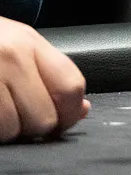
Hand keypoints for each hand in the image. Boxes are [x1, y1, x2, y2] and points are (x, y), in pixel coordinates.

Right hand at [0, 19, 88, 142]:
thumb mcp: (20, 44)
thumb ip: (51, 74)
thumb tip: (79, 110)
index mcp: (29, 43)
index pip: (70, 86)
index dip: (71, 113)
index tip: (64, 122)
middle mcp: (8, 58)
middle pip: (43, 116)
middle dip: (36, 128)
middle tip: (22, 118)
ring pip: (13, 129)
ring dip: (8, 131)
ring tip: (1, 113)